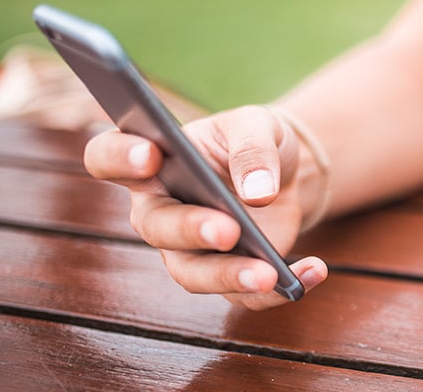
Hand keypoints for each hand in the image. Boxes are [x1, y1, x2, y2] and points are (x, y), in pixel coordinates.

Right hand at [84, 105, 327, 309]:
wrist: (287, 173)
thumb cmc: (254, 142)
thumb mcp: (259, 126)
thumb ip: (253, 149)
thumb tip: (257, 193)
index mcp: (152, 159)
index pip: (108, 157)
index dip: (120, 157)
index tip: (149, 154)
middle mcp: (159, 210)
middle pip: (155, 227)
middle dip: (190, 229)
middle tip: (226, 229)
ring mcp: (188, 249)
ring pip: (192, 274)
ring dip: (229, 276)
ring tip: (269, 274)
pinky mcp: (226, 276)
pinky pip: (243, 295)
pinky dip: (279, 291)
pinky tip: (313, 271)